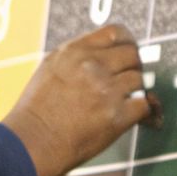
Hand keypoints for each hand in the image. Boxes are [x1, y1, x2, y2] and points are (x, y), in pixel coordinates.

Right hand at [0, 24, 161, 175]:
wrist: (32, 143)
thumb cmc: (36, 112)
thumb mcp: (49, 69)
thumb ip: (76, 57)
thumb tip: (102, 55)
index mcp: (74, 51)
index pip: (115, 32)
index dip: (126, 43)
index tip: (127, 53)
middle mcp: (92, 66)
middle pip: (132, 54)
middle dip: (133, 66)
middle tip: (126, 80)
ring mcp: (106, 90)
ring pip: (140, 79)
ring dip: (134, 91)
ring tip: (120, 102)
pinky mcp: (117, 115)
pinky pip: (144, 105)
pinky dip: (140, 112)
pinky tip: (128, 116)